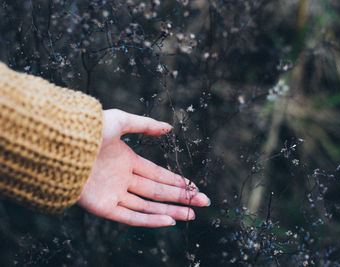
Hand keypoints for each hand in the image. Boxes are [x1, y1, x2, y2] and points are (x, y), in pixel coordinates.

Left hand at [77, 109, 209, 226]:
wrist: (61, 144)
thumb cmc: (89, 130)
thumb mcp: (121, 121)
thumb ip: (145, 125)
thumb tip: (169, 128)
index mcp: (128, 161)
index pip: (158, 174)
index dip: (177, 181)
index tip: (194, 187)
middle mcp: (123, 179)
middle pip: (158, 191)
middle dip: (181, 197)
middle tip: (203, 202)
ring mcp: (114, 194)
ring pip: (147, 206)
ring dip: (170, 210)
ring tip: (191, 214)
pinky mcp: (103, 208)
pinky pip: (130, 216)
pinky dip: (149, 220)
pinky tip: (169, 220)